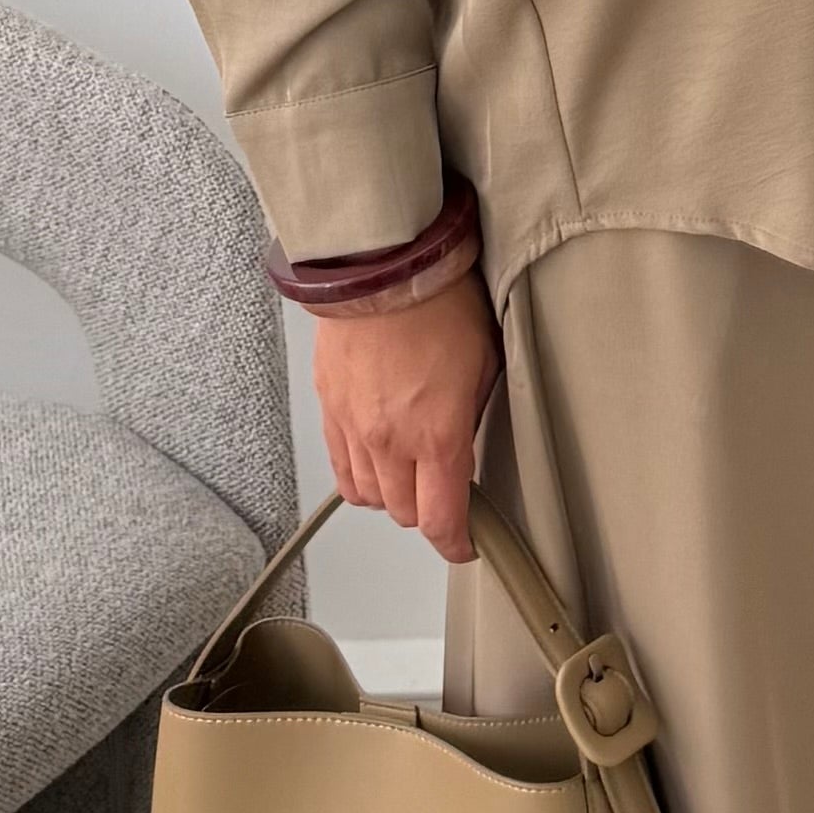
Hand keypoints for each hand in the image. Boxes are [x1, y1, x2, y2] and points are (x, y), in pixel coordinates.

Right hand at [311, 268, 500, 562]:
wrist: (383, 268)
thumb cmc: (438, 304)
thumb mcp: (483, 365)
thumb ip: (471, 418)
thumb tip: (466, 446)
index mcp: (437, 436)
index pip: (442, 521)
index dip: (456, 544)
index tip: (465, 544)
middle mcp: (391, 442)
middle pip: (404, 514)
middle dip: (427, 513)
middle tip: (443, 495)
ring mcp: (354, 428)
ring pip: (370, 496)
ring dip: (392, 495)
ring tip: (409, 473)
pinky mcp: (330, 409)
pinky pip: (341, 467)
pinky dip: (359, 474)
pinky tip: (375, 460)